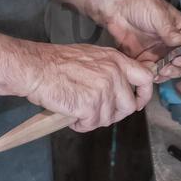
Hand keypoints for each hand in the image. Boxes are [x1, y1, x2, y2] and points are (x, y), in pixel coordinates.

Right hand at [20, 43, 154, 132]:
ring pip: (108, 118)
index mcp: (115, 60)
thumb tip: (120, 88)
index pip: (145, 78)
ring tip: (77, 110)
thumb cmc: (56, 63)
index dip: (143, 95)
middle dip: (113, 114)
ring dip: (92, 119)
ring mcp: (103, 89)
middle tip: (95, 112)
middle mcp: (113, 73)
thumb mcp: (91, 56)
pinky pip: (91, 124)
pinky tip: (71, 115)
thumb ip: (110, 70)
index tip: (136, 103)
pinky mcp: (90, 105)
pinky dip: (80, 124)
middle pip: (128, 106)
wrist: (36, 68)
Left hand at [97, 0, 180, 79]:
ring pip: (169, 69)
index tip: (179, 59)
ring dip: (166, 74)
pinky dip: (152, 75)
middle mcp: (172, 42)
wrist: (116, 7)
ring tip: (158, 72)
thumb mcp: (157, 14)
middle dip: (178, 68)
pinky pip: (152, 71)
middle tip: (168, 68)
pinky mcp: (146, 58)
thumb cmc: (139, 2)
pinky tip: (148, 73)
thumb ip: (169, 30)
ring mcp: (159, 51)